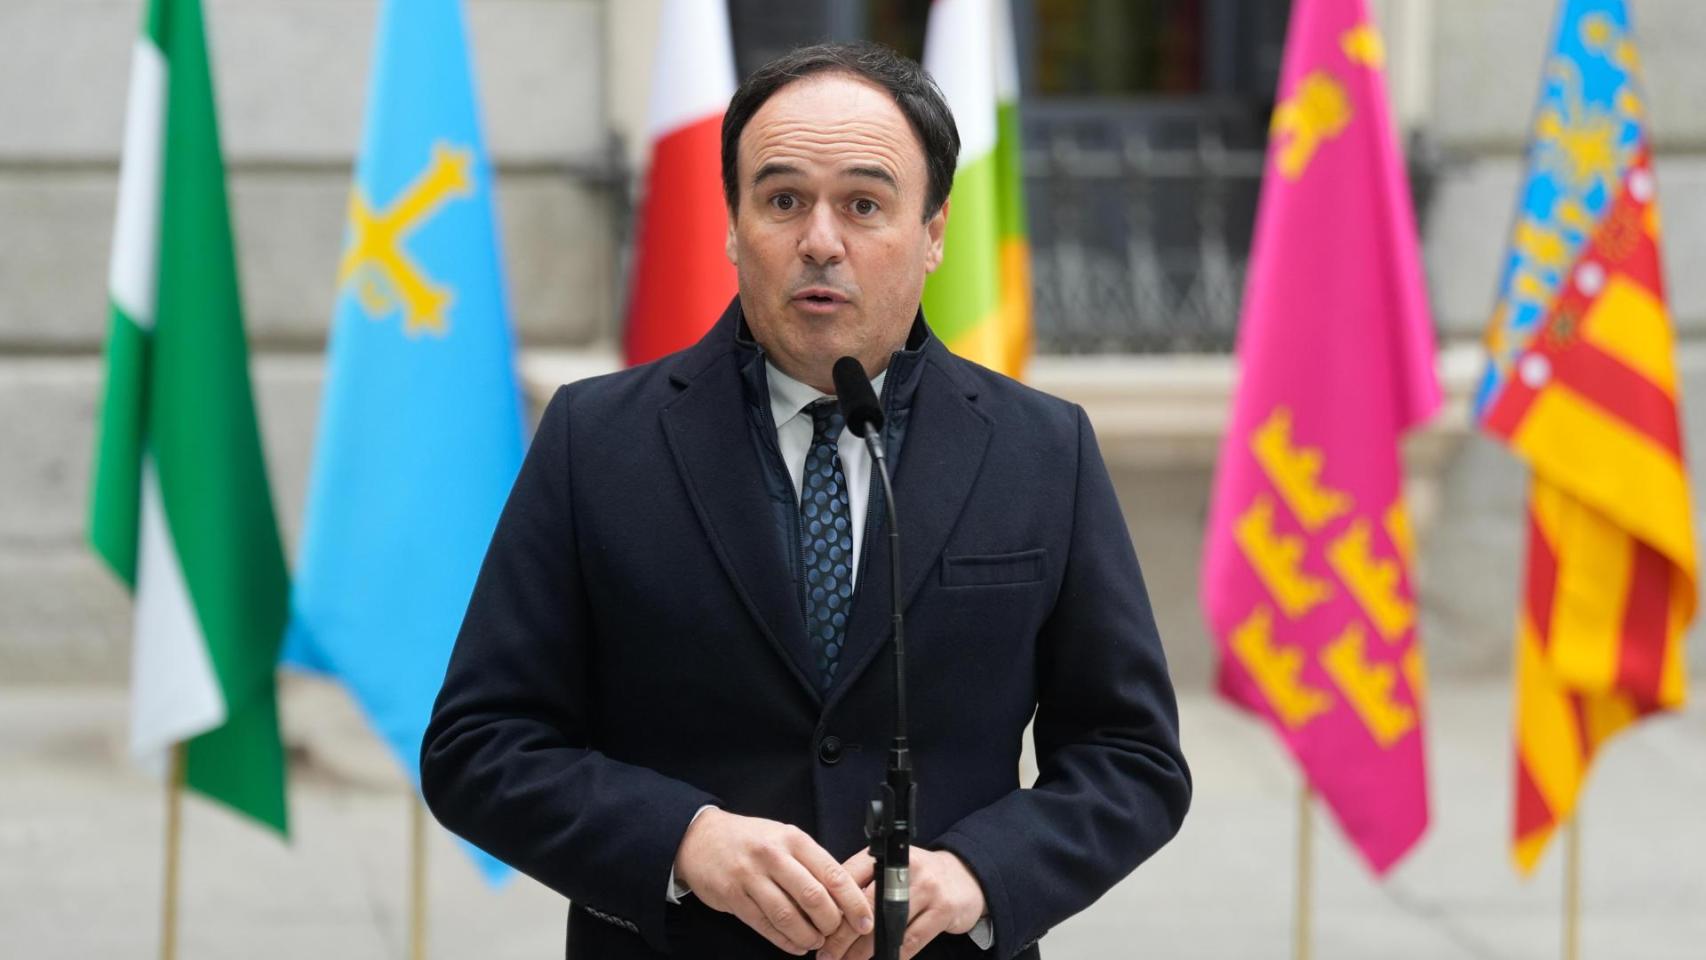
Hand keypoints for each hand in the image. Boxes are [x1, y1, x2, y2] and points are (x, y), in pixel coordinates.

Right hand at [673, 809, 874, 954]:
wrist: (700, 838)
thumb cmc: (750, 840)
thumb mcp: (784, 838)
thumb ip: (811, 862)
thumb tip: (844, 895)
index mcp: (793, 839)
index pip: (833, 873)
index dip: (853, 902)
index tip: (864, 920)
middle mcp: (773, 855)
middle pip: (813, 897)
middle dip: (831, 923)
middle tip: (836, 932)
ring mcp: (751, 876)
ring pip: (788, 916)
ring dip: (808, 935)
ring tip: (816, 941)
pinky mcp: (733, 896)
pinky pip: (764, 925)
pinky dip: (785, 941)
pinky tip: (795, 945)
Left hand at [818, 847, 986, 959]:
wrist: (964, 877)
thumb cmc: (918, 877)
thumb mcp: (890, 870)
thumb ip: (861, 883)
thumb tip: (825, 910)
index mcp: (885, 857)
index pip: (848, 878)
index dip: (829, 906)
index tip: (816, 929)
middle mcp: (905, 869)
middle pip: (865, 905)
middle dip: (841, 935)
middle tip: (825, 955)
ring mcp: (926, 889)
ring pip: (886, 926)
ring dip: (862, 951)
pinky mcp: (943, 911)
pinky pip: (912, 940)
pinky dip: (893, 955)